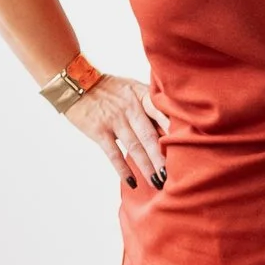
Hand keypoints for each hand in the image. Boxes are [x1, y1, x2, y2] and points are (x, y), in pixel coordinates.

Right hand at [62, 71, 166, 191]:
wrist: (75, 81)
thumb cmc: (108, 88)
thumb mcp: (132, 87)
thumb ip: (150, 103)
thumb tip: (174, 122)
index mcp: (141, 96)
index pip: (162, 113)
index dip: (175, 131)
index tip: (189, 146)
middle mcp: (130, 108)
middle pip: (151, 136)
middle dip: (163, 157)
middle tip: (175, 175)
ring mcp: (114, 120)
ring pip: (135, 147)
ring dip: (147, 167)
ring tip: (158, 183)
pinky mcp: (98, 130)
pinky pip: (113, 153)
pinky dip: (123, 169)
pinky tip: (133, 182)